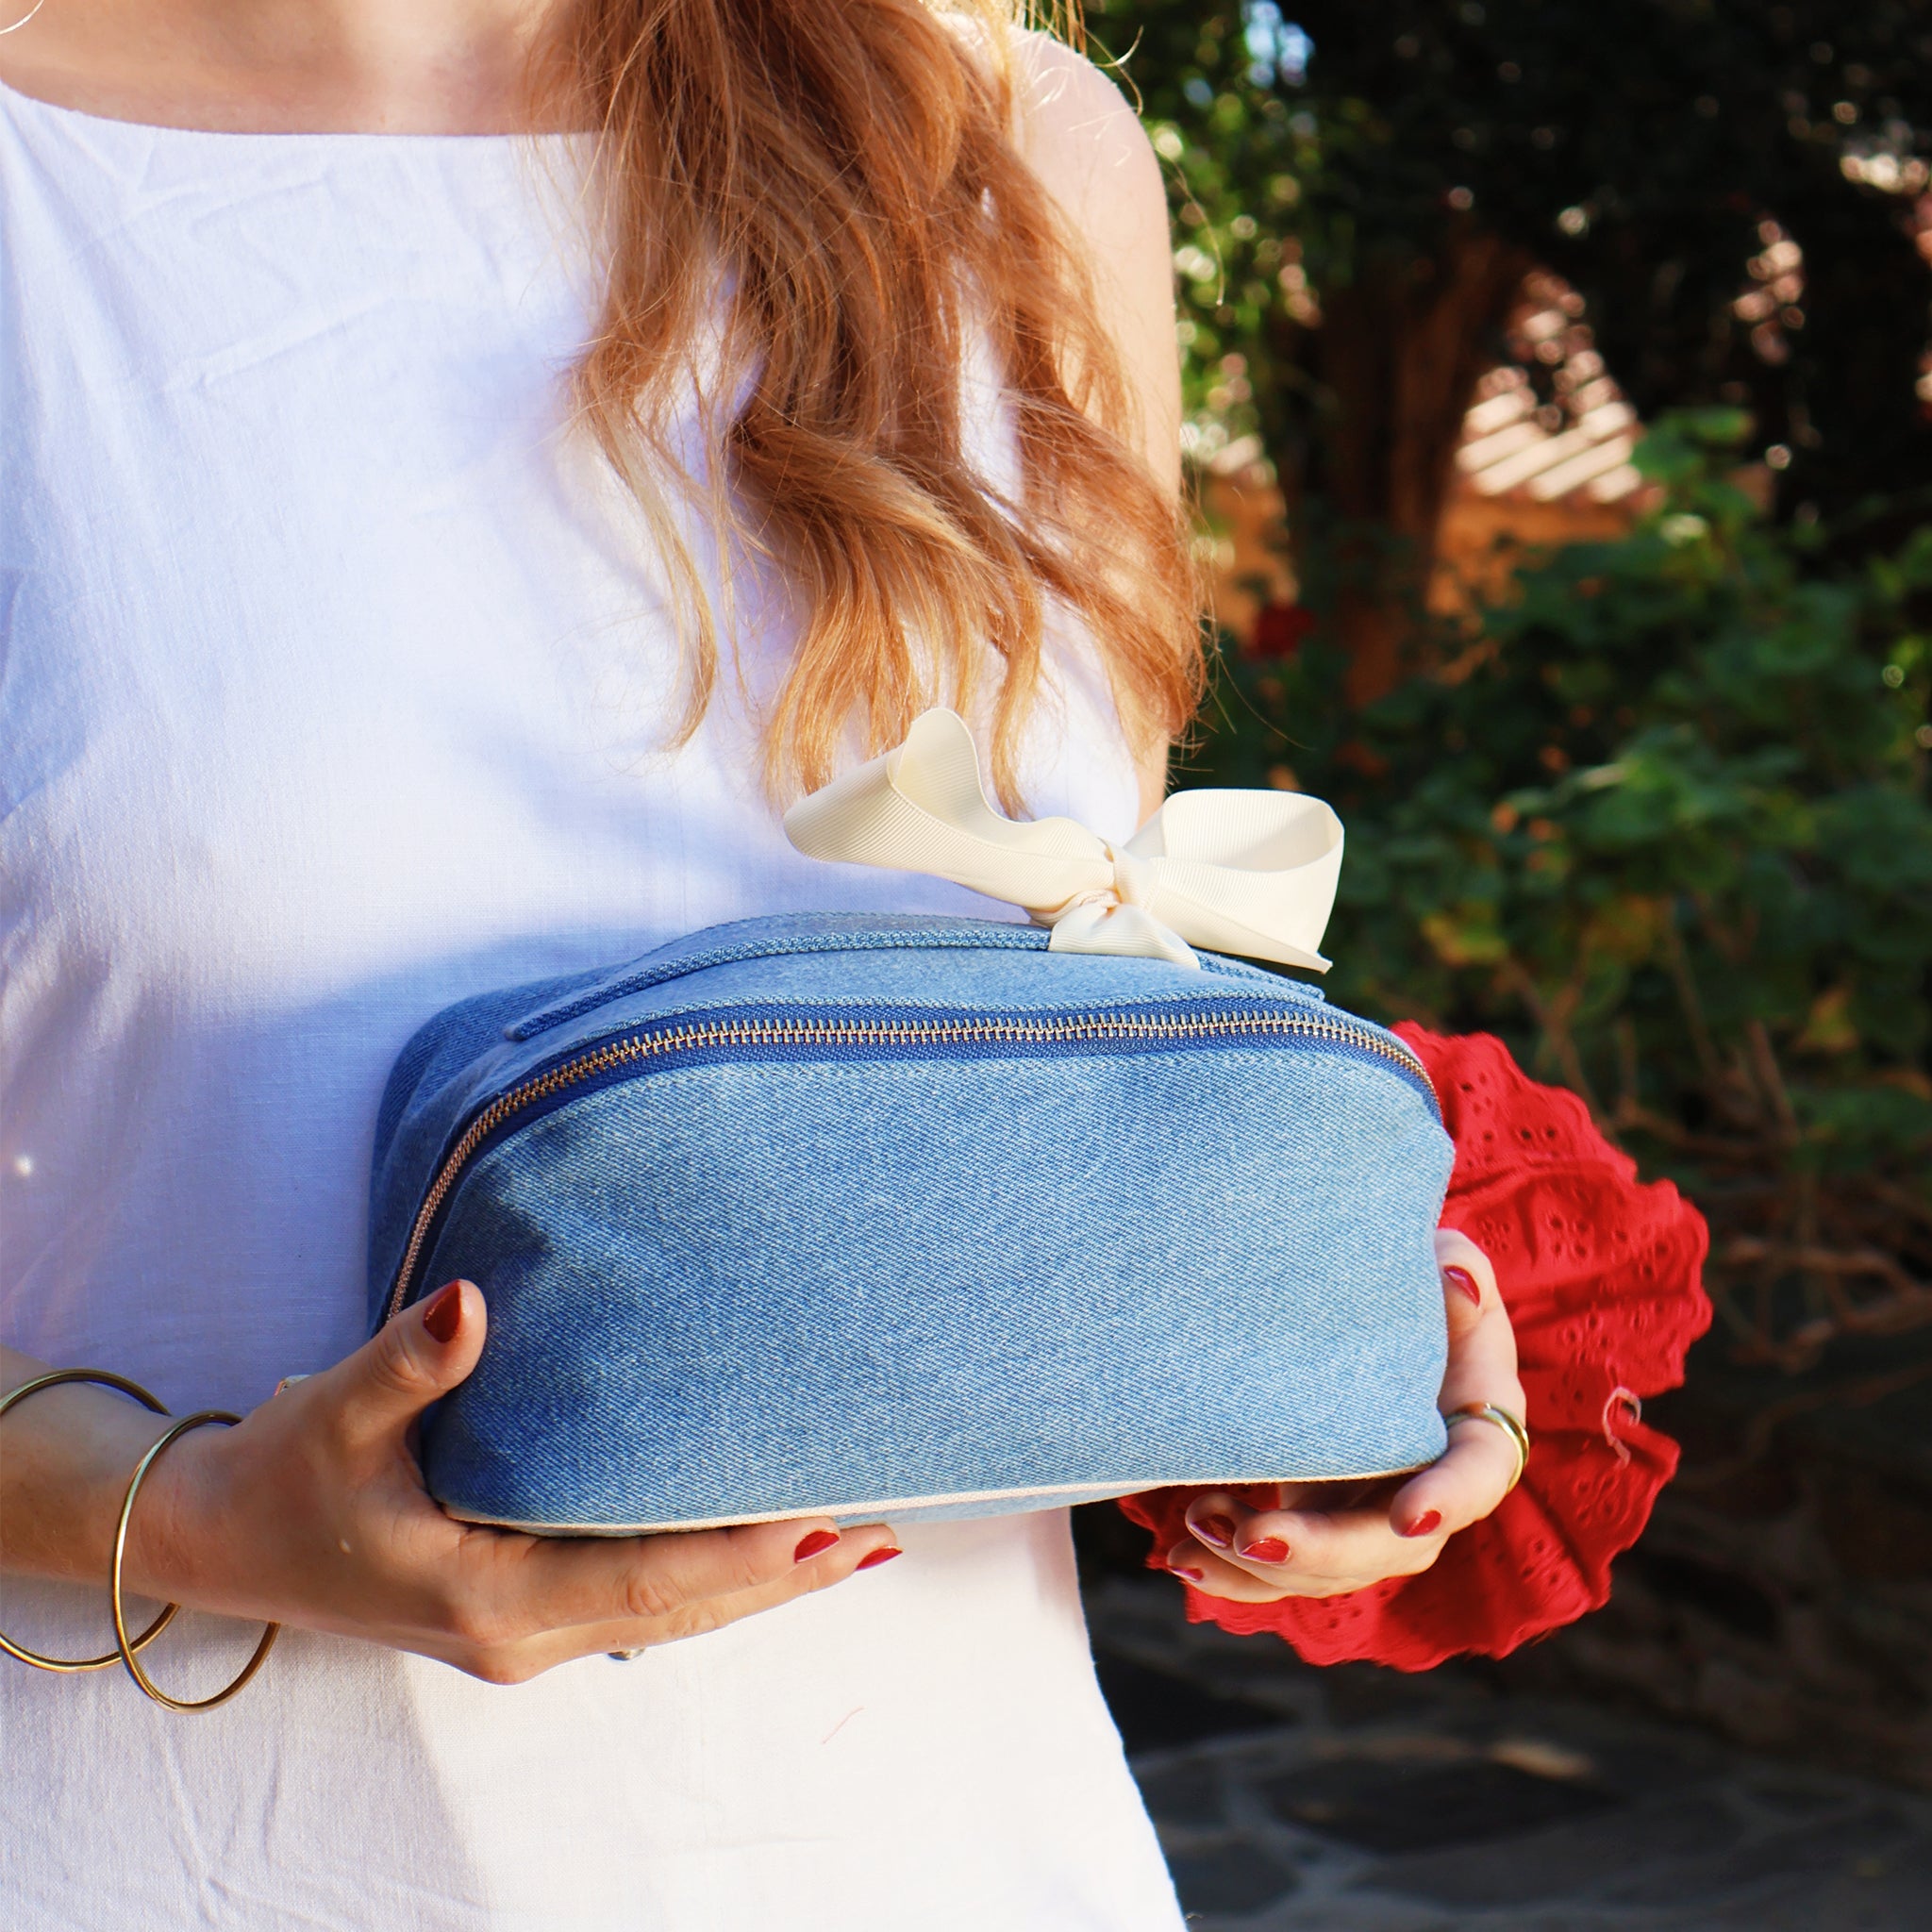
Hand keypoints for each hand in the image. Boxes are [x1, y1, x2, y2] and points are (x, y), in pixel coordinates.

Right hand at [116, 1282, 899, 1681]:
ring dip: (762, 1583)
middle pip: (684, 1611)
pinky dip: (711, 1582)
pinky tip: (760, 1552)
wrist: (225, 1538)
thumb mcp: (337, 1414)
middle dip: (786, 1575)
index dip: (743, 1552)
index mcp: (489, 1598)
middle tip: (885, 1531)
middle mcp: (521, 1635)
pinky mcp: (522, 1617)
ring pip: (671, 1618)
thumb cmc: (286, 1474)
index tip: (826, 1519)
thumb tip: (473, 1302)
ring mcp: (525, 1636)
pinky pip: (642, 1607)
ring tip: (856, 1544)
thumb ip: (409, 1363)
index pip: (649, 1580)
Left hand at [1167, 1230, 1524, 1601]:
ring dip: (1259, 1565)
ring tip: (1195, 1527)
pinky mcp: (1317, 1521)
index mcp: (1476, 1427)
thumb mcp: (1441, 1262)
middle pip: (1388, 1546)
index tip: (1408, 1514)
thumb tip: (1457, 1282)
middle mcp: (1430, 1488)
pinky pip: (1282, 1568)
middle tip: (1252, 1534)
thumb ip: (1456, 1266)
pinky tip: (1183, 1560)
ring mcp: (1370, 1513)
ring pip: (1328, 1570)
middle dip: (1320, 1550)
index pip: (1478, 1475)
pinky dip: (1233, 1574)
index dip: (1449, 1500)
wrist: (1361, 1312)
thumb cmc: (1410, 1282)